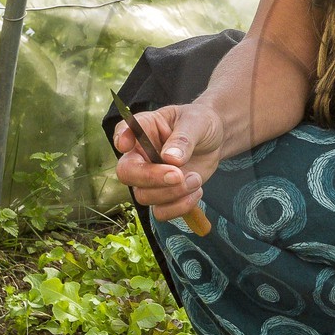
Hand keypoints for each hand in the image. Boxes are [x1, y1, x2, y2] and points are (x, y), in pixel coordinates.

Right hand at [113, 103, 224, 223]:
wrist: (214, 141)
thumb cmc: (200, 124)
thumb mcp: (196, 123)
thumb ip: (183, 139)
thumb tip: (170, 158)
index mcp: (145, 128)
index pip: (122, 130)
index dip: (120, 138)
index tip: (125, 144)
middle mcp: (141, 154)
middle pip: (127, 173)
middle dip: (151, 177)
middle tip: (178, 175)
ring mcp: (150, 177)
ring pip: (144, 196)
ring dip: (172, 193)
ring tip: (196, 179)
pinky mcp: (163, 195)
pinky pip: (160, 212)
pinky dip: (179, 207)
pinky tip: (196, 192)